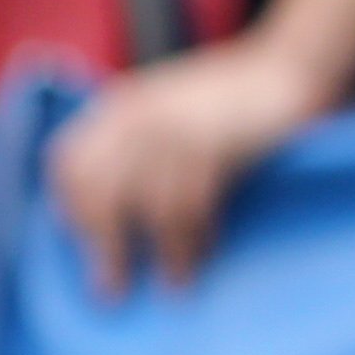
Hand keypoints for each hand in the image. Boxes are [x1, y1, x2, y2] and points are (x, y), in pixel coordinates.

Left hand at [44, 36, 337, 296]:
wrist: (286, 65)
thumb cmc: (227, 102)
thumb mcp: (167, 114)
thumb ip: (135, 150)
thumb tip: (110, 217)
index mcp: (118, 108)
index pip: (68, 162)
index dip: (71, 207)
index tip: (82, 246)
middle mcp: (136, 115)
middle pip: (98, 189)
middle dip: (103, 243)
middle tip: (112, 289)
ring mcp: (175, 126)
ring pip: (147, 204)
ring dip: (158, 253)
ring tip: (172, 286)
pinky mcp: (215, 140)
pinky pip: (192, 203)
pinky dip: (194, 240)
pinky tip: (199, 259)